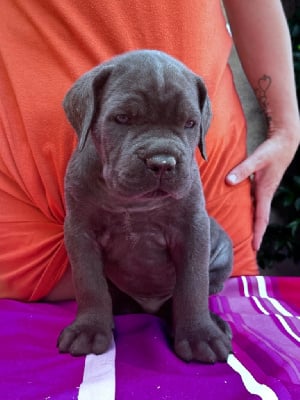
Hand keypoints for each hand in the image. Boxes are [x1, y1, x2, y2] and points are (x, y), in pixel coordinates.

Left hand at [226, 129, 298, 250]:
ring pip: (257, 211)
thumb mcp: (257, 159)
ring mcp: (264, 190)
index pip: (261, 218)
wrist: (285, 142)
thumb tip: (228, 181)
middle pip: (259, 219)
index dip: (258, 234)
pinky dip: (249, 211)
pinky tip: (240, 212)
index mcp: (265, 192)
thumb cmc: (272, 151)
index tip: (255, 248)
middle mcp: (265, 194)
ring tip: (243, 236)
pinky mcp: (261, 185)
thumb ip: (243, 170)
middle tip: (248, 249)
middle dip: (255, 234)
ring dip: (252, 224)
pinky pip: (254, 203)